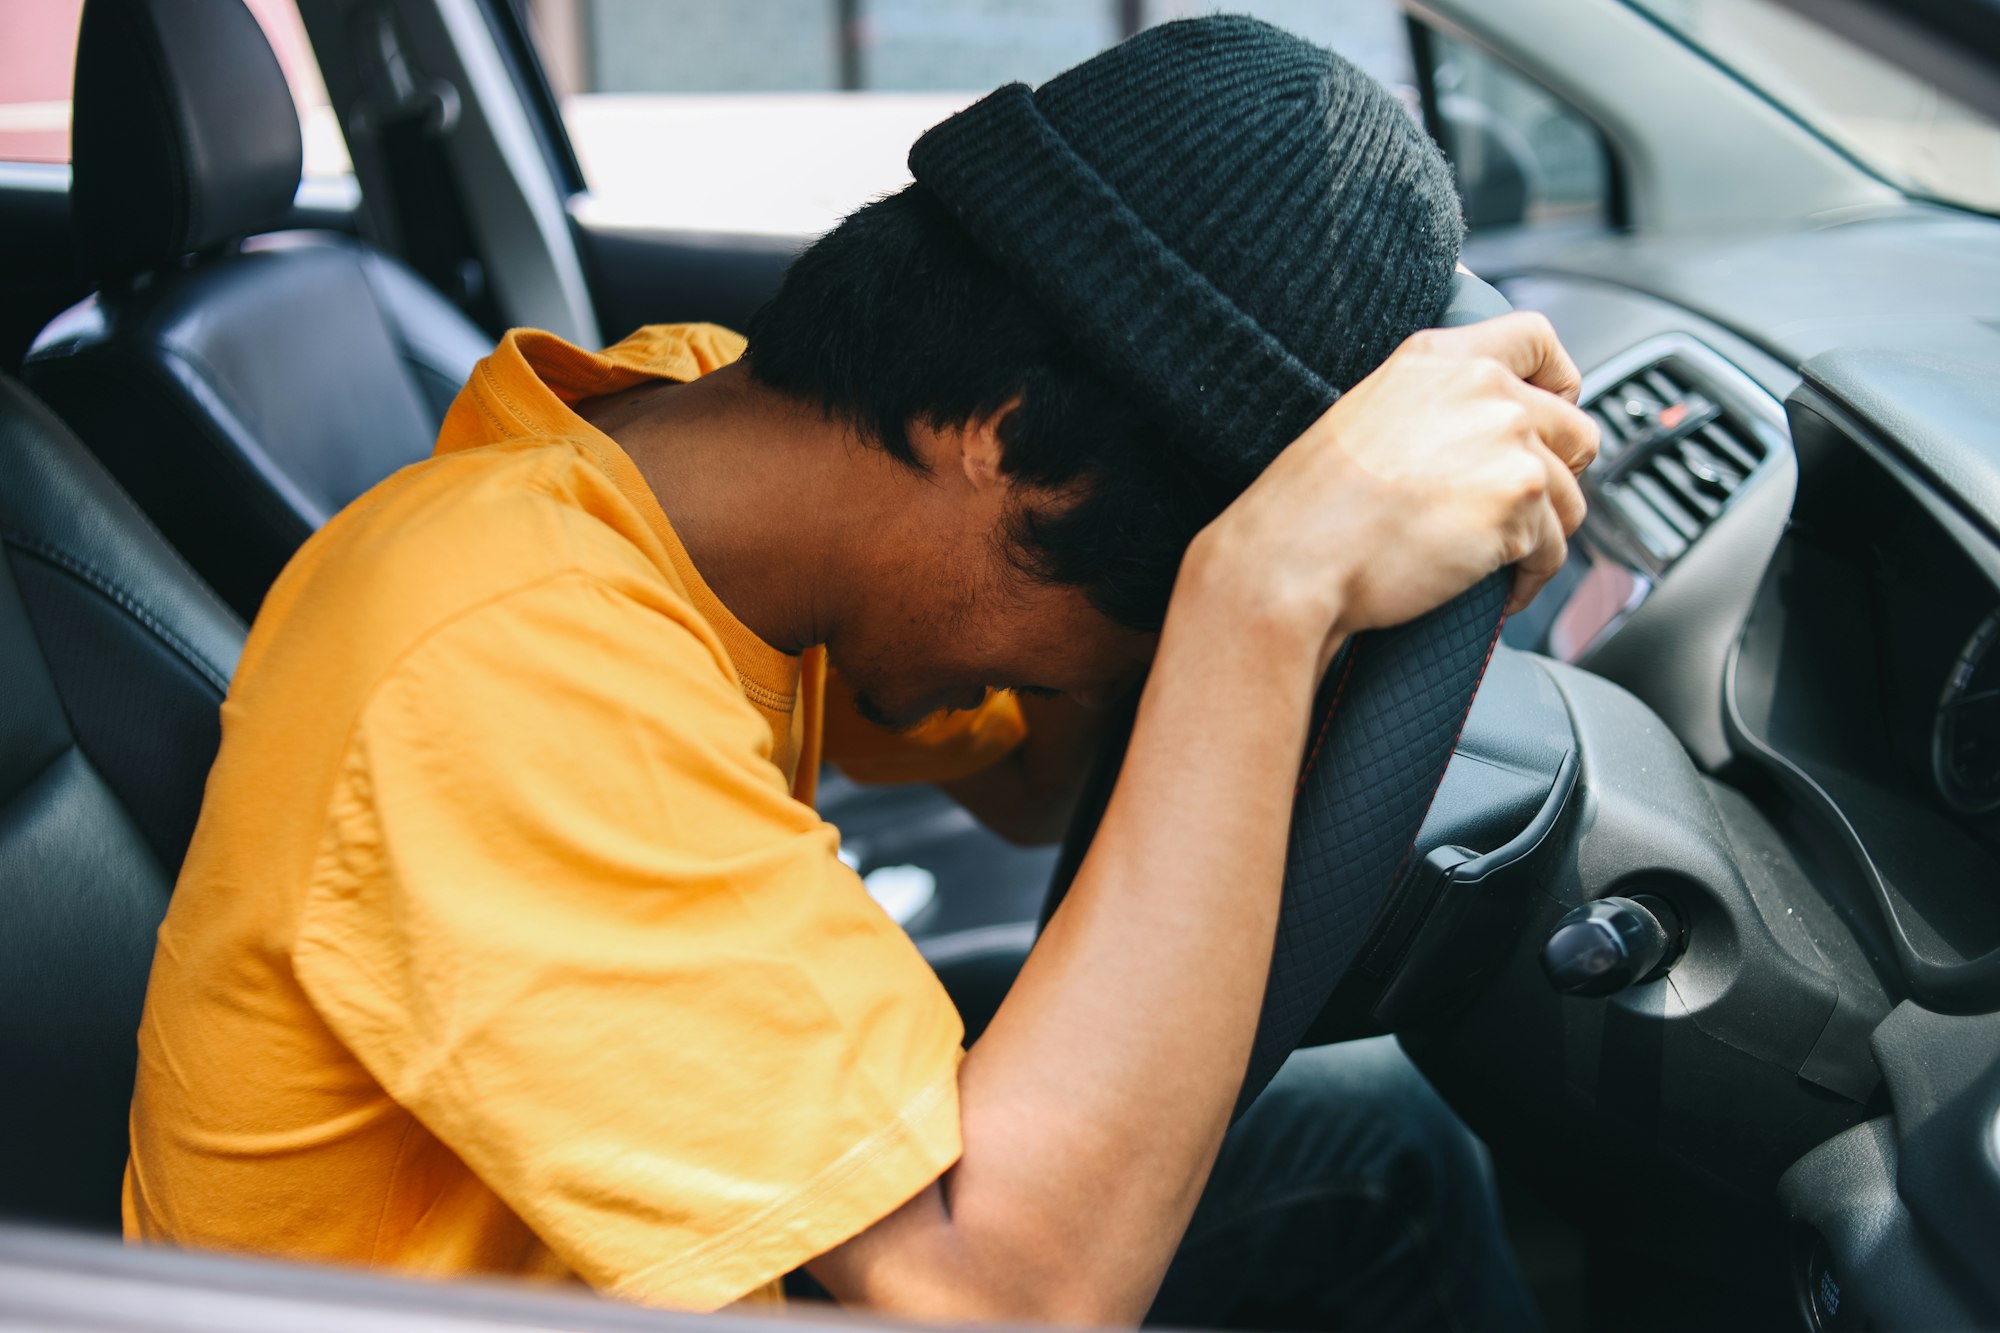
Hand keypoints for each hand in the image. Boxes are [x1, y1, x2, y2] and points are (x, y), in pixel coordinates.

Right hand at [1186, 312, 1597, 672]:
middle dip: (1558, 476)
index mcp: (1439, 357)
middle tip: (1522, 511)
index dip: (1560, 383)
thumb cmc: (1311, 506)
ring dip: (1542, 537)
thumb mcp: (1368, 416)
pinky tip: (1498, 591)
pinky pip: (1553, 551)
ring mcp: (1508, 440)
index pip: (1539, 338)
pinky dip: (1530, 580)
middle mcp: (1481, 387)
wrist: (1296, 556)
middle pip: (1574, 428)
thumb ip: (1434, 406)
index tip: (1555, 415)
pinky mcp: (1520, 500)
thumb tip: (1480, 435)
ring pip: (1571, 498)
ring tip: (1497, 563)